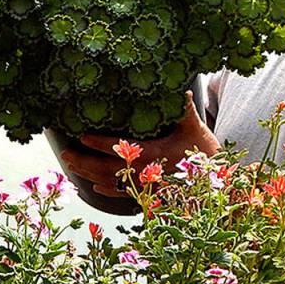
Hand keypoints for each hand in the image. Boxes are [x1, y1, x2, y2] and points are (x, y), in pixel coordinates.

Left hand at [60, 91, 219, 197]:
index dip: (100, 143)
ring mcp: (147, 186)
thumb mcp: (196, 128)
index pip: (122, 148)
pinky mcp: (151, 195)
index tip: (82, 136)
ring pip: (113, 183)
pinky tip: (94, 186)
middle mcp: (147, 173)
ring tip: (71, 167)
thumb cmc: (206, 152)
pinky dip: (108, 191)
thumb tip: (180, 88)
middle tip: (65, 154)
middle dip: (85, 162)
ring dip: (90, 175)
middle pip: (109, 169)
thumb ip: (184, 109)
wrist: (219, 182)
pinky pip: (125, 195)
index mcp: (156, 154)